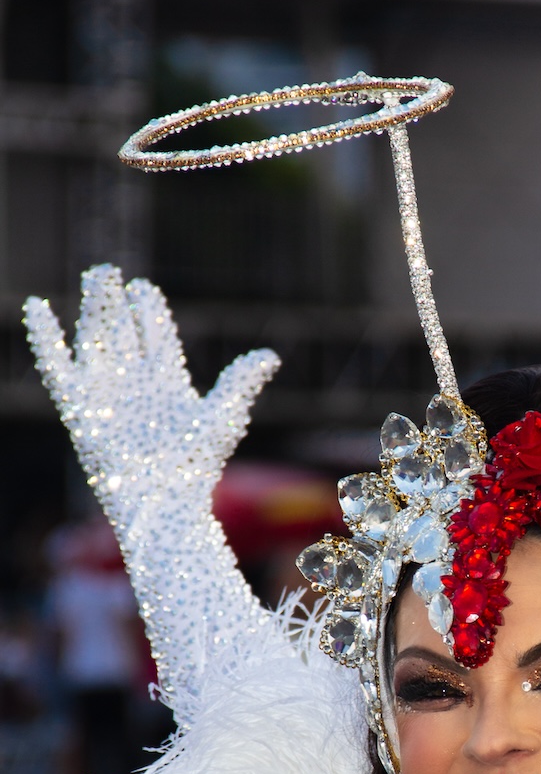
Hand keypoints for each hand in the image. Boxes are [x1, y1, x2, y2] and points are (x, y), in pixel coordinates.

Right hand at [24, 264, 278, 535]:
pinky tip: (37, 308)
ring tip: (94, 276)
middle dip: (115, 300)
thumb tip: (270, 355)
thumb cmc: (197, 465)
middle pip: (123, 330)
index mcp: (169, 381)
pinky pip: (57, 364)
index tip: (143, 288)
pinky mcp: (79, 405)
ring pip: (96, 338)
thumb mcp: (224, 416)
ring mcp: (106, 392)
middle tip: (108, 272)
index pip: (156, 334)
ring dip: (93, 307)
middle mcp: (135, 383)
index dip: (148, 310)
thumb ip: (241, 381)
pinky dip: (46, 337)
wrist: (163, 501)